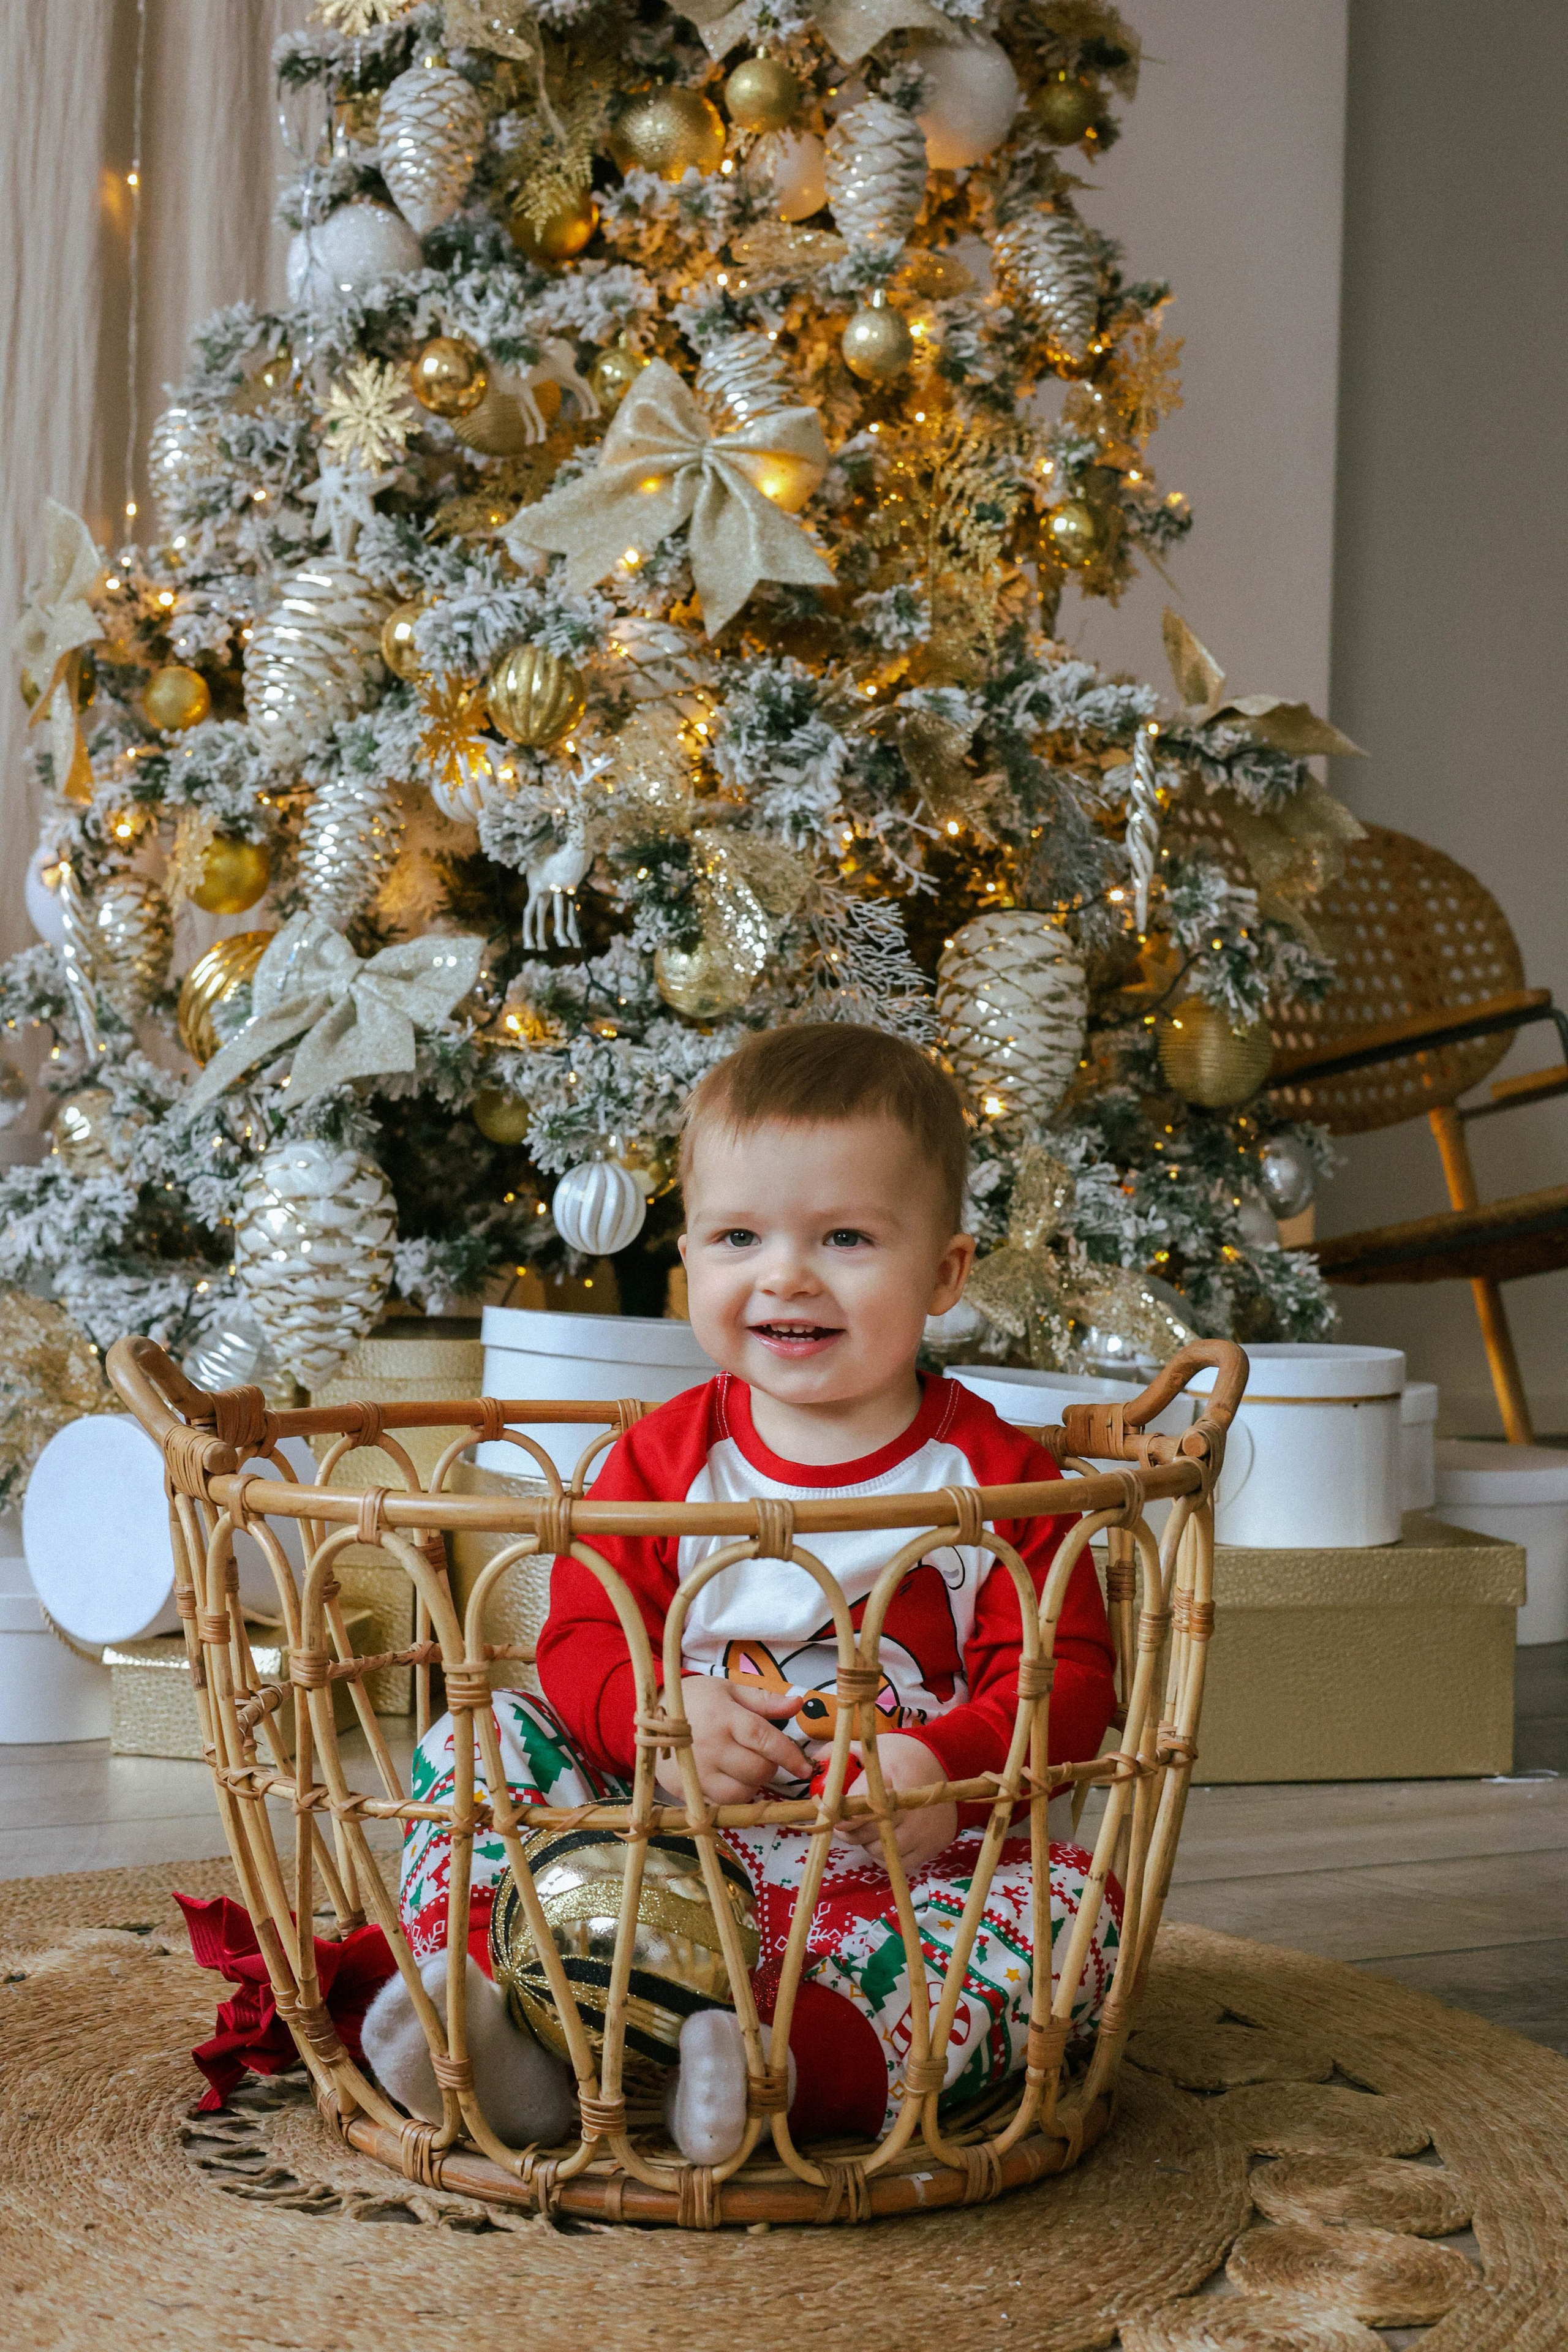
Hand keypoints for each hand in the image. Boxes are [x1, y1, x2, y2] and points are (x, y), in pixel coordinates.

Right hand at [658, 1675, 805, 1806]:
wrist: (650, 1715)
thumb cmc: (697, 1699)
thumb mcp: (729, 1690)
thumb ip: (765, 1700)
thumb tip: (798, 1703)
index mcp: (724, 1717)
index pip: (764, 1739)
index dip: (789, 1755)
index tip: (806, 1768)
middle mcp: (711, 1747)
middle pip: (756, 1770)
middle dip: (769, 1766)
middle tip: (762, 1755)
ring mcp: (697, 1772)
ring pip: (741, 1793)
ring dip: (752, 1784)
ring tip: (744, 1766)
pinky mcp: (686, 1791)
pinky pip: (722, 1805)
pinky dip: (734, 1797)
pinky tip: (729, 1779)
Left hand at [833, 1732, 956, 1876]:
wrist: (952, 1764)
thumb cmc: (908, 1755)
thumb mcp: (879, 1748)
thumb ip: (847, 1754)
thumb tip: (816, 1759)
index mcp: (895, 1782)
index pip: (859, 1808)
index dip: (842, 1815)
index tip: (833, 1816)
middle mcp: (911, 1811)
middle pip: (867, 1833)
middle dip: (850, 1831)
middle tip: (846, 1825)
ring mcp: (923, 1832)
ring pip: (880, 1851)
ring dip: (868, 1844)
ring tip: (870, 1829)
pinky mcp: (932, 1847)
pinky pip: (899, 1863)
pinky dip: (887, 1855)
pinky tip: (886, 1839)